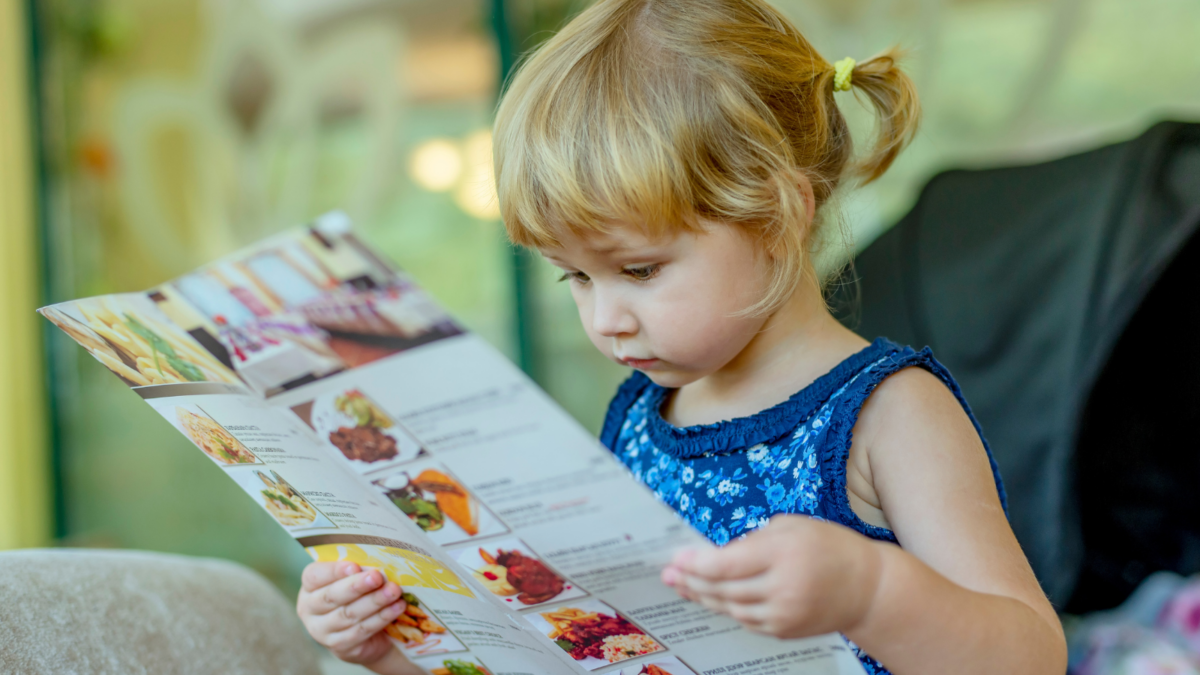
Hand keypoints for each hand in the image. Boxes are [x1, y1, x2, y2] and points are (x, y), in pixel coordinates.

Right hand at [297, 561, 407, 667]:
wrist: (363, 635)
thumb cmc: (356, 596)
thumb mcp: (352, 580)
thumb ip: (358, 571)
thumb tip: (377, 561)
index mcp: (309, 587)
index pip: (314, 576)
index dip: (333, 571)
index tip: (355, 566)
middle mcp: (309, 610)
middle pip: (331, 596)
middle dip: (356, 586)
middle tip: (377, 577)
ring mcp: (322, 631)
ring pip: (349, 614)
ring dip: (374, 601)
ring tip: (394, 591)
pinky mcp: (339, 647)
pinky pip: (361, 630)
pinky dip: (381, 618)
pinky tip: (396, 608)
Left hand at [661, 515, 883, 638]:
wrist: (868, 588)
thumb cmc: (829, 547)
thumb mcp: (792, 526)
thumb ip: (754, 539)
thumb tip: (715, 555)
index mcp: (782, 554)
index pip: (725, 565)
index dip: (694, 564)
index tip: (676, 558)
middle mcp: (782, 587)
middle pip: (721, 589)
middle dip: (690, 581)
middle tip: (667, 575)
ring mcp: (783, 613)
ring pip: (729, 607)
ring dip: (702, 597)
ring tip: (681, 586)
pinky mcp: (784, 630)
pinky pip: (745, 619)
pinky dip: (727, 608)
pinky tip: (711, 598)